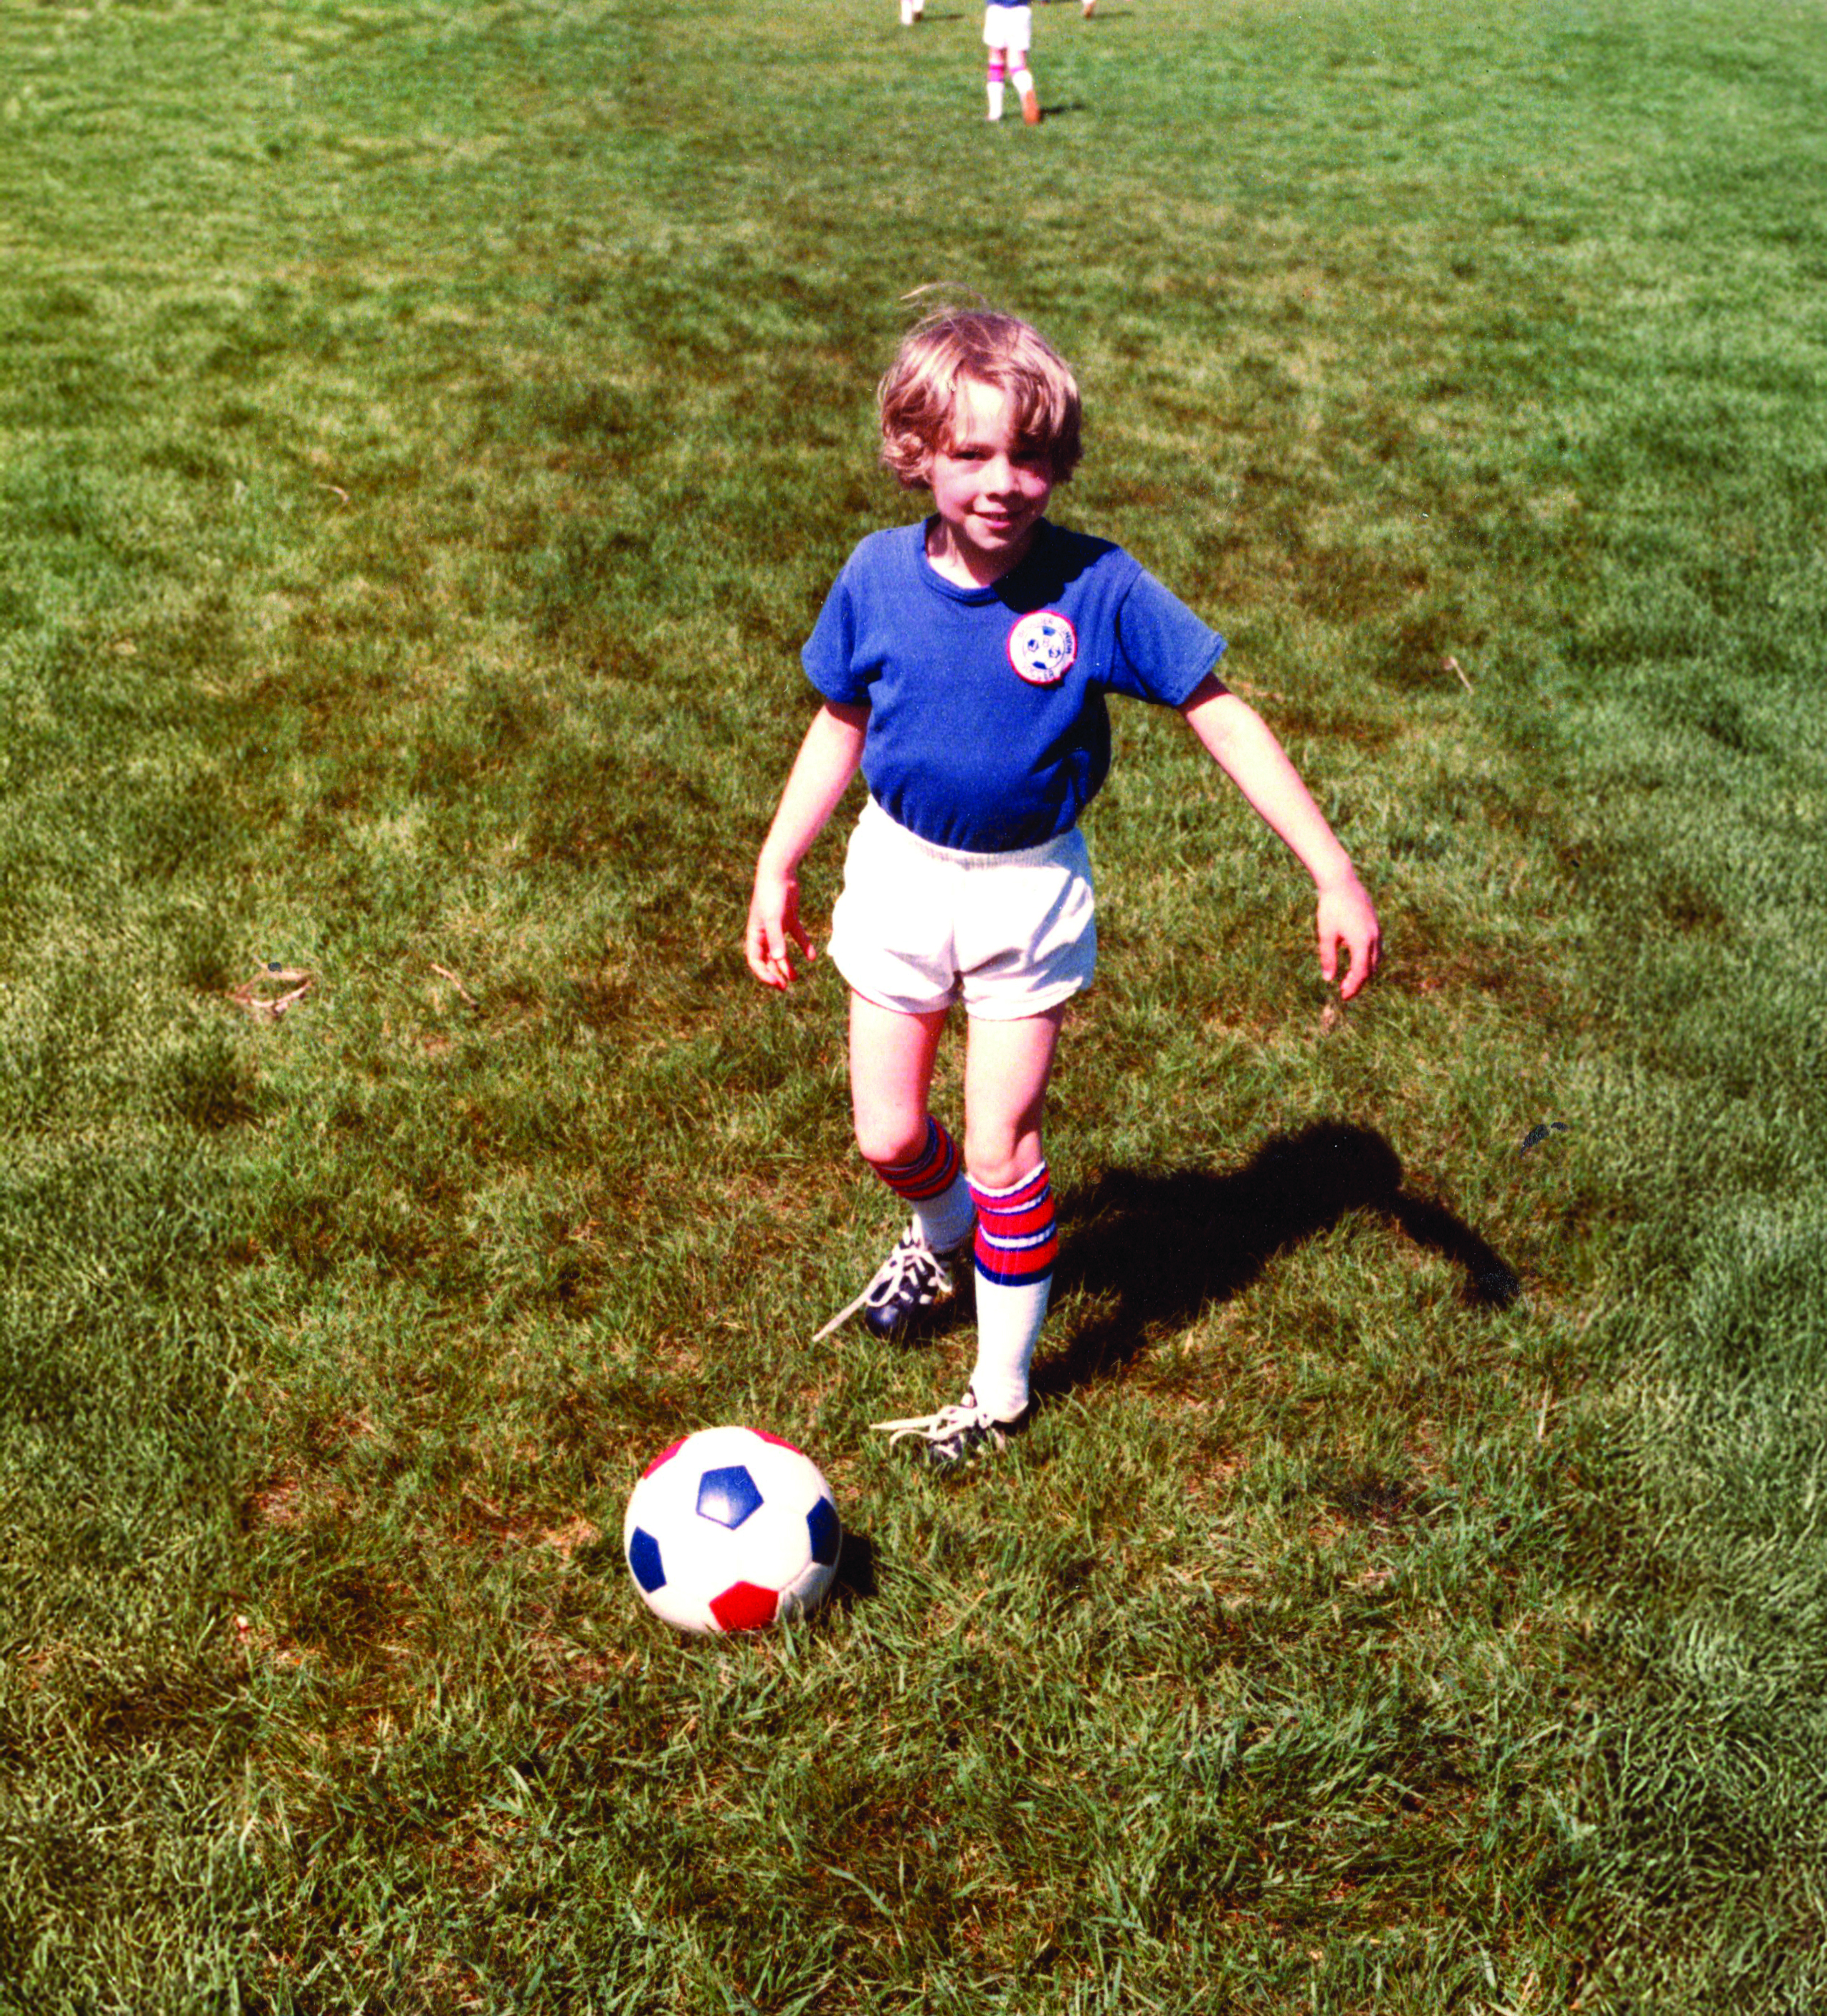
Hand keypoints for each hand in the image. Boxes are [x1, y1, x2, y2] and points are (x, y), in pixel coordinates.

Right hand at [745, 859, 815, 989]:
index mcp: (755, 934)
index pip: (755, 961)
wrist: (779, 872)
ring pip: (782, 952)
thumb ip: (776, 939)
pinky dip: (804, 946)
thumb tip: (779, 959)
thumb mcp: (773, 918)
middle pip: (768, 959)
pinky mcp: (789, 919)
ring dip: (787, 965)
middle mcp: (765, 932)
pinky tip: (812, 956)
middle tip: (785, 987)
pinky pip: (797, 937)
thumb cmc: (771, 895)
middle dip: (775, 974)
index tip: (777, 983)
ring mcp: (777, 926)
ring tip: (796, 978)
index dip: (764, 974)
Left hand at [1316, 874, 1380, 1000]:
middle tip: (1345, 990)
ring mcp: (1377, 930)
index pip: (1360, 973)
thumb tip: (1328, 979)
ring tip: (1350, 977)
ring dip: (1365, 971)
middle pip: (1370, 969)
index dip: (1353, 987)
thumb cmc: (1330, 907)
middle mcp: (1373, 938)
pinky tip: (1356, 959)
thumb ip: (1328, 958)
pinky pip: (1376, 947)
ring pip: (1375, 958)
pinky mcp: (1375, 924)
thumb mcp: (1326, 934)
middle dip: (1358, 982)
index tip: (1343, 996)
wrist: (1341, 881)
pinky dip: (1368, 959)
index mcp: (1361, 943)